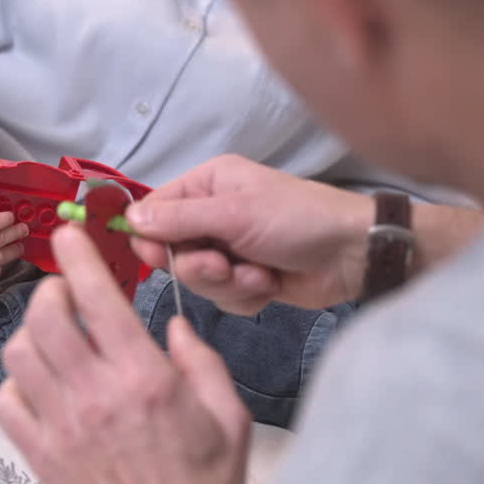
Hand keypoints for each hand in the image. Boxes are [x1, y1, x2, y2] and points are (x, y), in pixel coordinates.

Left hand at [0, 225, 248, 483]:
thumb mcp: (230, 419)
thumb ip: (203, 362)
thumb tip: (176, 326)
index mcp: (145, 379)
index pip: (97, 299)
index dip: (78, 256)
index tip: (69, 235)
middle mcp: (96, 396)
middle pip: (45, 316)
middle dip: (52, 290)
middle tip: (68, 295)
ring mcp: (62, 428)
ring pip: (19, 353)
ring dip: (33, 334)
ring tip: (56, 340)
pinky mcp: (42, 457)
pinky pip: (7, 402)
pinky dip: (16, 384)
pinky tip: (42, 387)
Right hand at [127, 154, 371, 314]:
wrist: (354, 254)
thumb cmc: (297, 219)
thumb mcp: (234, 213)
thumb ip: (179, 219)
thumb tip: (129, 219)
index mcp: (207, 185)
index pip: (155, 211)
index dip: (151, 237)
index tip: (158, 256)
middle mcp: (212, 215)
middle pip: (173, 252)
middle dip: (199, 267)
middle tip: (222, 265)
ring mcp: (229, 249)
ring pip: (197, 280)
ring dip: (227, 283)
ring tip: (258, 274)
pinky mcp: (245, 280)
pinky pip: (222, 298)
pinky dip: (245, 295)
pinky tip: (269, 283)